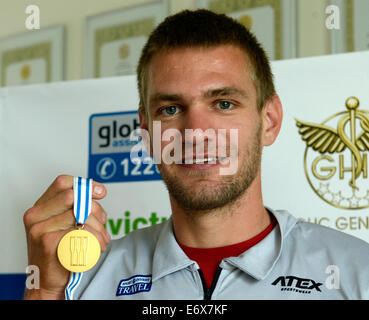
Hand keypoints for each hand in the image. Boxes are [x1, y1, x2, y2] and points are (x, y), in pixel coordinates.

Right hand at [23, 175, 109, 298]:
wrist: (47, 281)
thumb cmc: (60, 250)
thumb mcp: (64, 225)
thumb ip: (75, 208)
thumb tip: (98, 194)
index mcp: (40, 207)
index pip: (62, 183)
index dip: (85, 184)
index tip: (101, 192)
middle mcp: (36, 215)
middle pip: (74, 196)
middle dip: (95, 208)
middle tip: (103, 220)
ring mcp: (39, 228)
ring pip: (79, 215)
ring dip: (98, 228)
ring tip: (103, 238)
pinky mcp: (48, 242)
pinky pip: (80, 232)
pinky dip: (95, 238)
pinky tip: (98, 246)